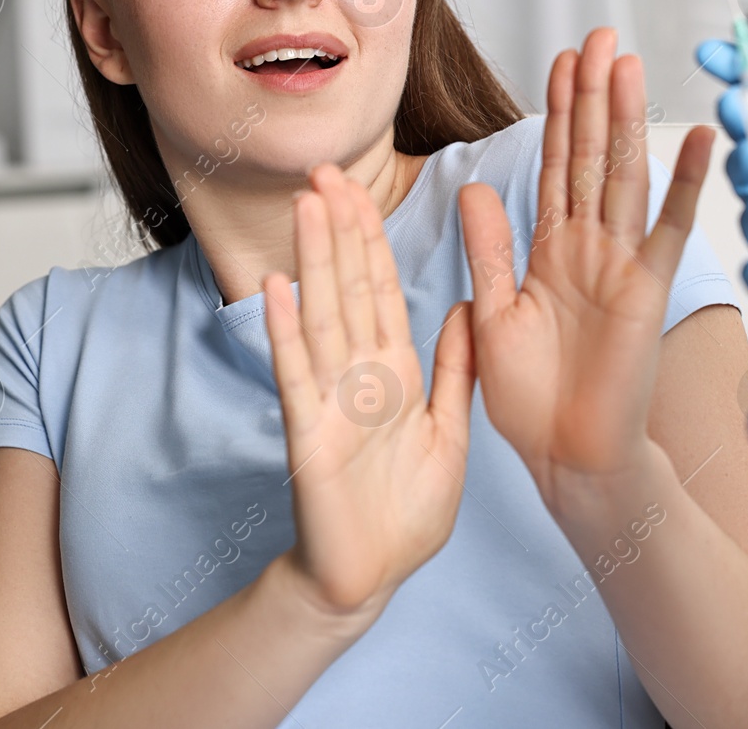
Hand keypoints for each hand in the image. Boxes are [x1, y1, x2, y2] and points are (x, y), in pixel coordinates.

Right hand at [263, 165, 475, 619]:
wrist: (372, 577)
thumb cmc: (407, 512)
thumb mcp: (451, 431)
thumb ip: (457, 370)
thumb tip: (471, 308)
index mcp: (395, 371)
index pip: (382, 289)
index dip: (372, 239)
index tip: (359, 187)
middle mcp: (358, 375)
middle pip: (347, 288)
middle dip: (339, 229)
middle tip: (323, 170)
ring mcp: (330, 400)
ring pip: (322, 316)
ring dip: (314, 260)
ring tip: (307, 207)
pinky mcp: (308, 434)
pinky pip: (296, 374)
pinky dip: (286, 331)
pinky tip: (276, 288)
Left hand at [458, 29, 714, 511]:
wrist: (566, 458)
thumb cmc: (531, 399)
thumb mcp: (492, 314)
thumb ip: (489, 251)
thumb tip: (475, 190)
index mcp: (550, 251)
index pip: (553, 167)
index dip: (557, 114)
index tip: (561, 61)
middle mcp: (588, 248)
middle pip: (590, 157)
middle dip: (592, 97)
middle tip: (598, 36)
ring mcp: (620, 266)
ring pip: (622, 178)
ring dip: (626, 121)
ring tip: (628, 64)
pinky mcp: (646, 293)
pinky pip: (667, 232)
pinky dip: (685, 186)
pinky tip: (697, 139)